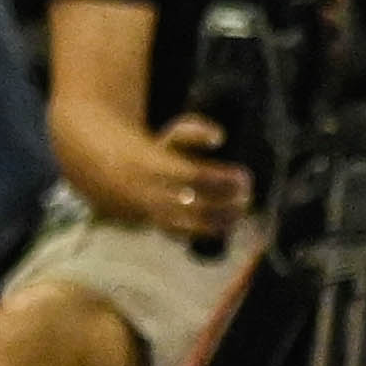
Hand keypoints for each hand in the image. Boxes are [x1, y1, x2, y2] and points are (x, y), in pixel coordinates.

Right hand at [135, 112, 249, 244]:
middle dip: (226, 203)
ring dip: (219, 221)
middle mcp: (153, 193)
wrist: (118, 175)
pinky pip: (182, 234)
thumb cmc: (159, 152)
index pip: (195, 176)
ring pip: (188, 225)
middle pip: (196, 204)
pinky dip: (206, 232)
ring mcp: (153, 213)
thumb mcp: (171, 135)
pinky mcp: (157, 225)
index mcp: (156, 167)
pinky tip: (226, 225)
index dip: (222, 178)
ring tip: (240, 213)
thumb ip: (195, 131)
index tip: (243, 176)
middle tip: (247, 195)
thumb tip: (220, 138)